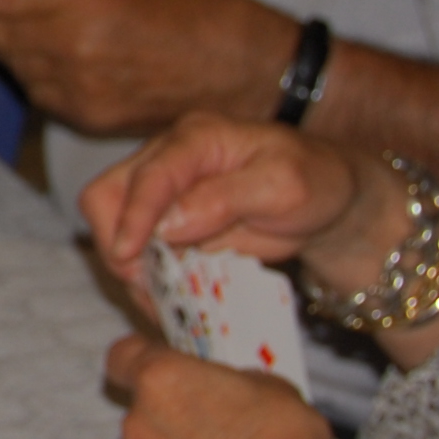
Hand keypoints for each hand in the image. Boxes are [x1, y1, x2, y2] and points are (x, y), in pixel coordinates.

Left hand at [0, 0, 286, 138]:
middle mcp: (71, 48)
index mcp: (82, 1)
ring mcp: (76, 89)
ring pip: (14, 62)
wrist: (241, 71)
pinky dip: (33, 70)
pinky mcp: (85, 117)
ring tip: (0, 22)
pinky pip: (40, 90)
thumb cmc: (189, 10)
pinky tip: (44, 55)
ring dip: (2, 43)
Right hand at [77, 113, 384, 288]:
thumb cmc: (316, 182)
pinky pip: (137, 251)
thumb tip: (168, 225)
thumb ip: (225, 199)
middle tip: (148, 284)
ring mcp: (164, 190)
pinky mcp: (167, 221)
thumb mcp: (284, 187)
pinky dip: (146, 279)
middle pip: (107, 194)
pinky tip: (170, 300)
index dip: (133, 217)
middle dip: (117, 242)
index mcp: (197, 138)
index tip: (126, 258)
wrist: (332, 200)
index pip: (149, 176)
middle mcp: (169, 157)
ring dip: (131, 267)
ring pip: (114, 226)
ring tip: (164, 301)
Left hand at [101, 332, 340, 438]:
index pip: (122, 356)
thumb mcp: (270, 385)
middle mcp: (140, 423)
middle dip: (172, 408)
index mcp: (161, 380)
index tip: (162, 360)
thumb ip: (234, 381)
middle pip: (143, 407)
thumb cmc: (279, 438)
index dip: (139, 357)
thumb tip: (235, 389)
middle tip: (216, 414)